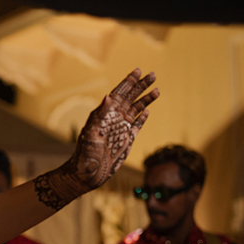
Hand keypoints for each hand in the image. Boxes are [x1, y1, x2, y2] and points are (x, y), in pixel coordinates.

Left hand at [34, 69, 157, 209]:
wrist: (87, 173)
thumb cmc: (86, 154)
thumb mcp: (91, 133)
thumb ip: (100, 114)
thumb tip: (108, 96)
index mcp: (105, 114)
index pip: (119, 93)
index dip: (128, 81)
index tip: (138, 70)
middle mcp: (114, 118)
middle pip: (130, 97)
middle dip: (141, 85)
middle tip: (153, 74)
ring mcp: (121, 129)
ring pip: (136, 109)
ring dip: (146, 99)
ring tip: (157, 89)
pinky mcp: (127, 140)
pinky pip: (137, 125)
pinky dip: (142, 117)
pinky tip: (148, 111)